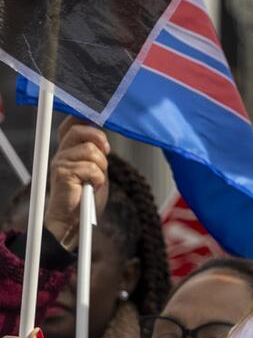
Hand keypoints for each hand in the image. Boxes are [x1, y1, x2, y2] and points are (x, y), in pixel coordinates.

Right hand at [45, 121, 109, 248]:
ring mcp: (59, 161)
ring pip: (90, 150)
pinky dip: (98, 179)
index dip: (86, 117)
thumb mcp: (97, 169)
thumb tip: (103, 134)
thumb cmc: (86, 197)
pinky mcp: (61, 172)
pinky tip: (92, 187)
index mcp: (69, 150)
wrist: (73, 220)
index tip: (101, 118)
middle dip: (99, 139)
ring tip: (95, 180)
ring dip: (101, 166)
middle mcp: (61, 153)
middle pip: (79, 129)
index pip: (73, 123)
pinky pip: (91, 167)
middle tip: (106, 153)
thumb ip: (98, 152)